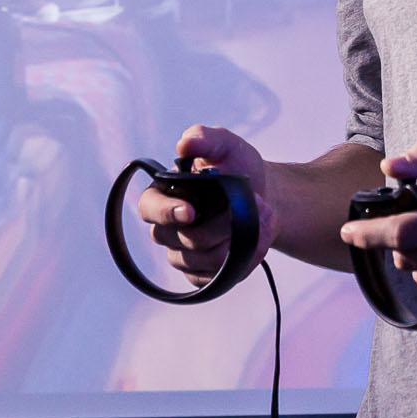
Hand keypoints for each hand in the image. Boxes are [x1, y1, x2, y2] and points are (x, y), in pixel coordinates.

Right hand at [137, 125, 273, 282]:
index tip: (191, 211)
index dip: (166, 212)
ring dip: (239, 240)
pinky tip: (259, 240)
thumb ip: (205, 138)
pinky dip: (243, 260)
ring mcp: (184, 254)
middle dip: (223, 224)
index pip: (149, 208)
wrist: (266, 195)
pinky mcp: (203, 274)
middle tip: (253, 203)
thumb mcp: (226, 145)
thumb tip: (184, 143)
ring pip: (204, 260)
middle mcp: (168, 228)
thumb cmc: (238, 167)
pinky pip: (217, 279)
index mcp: (164, 195)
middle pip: (184, 239)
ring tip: (264, 216)